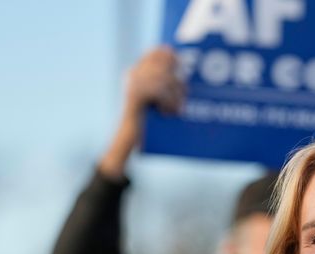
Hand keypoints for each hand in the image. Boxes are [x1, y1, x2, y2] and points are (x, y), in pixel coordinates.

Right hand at [99, 45, 185, 179]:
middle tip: (184, 95)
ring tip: (177, 109)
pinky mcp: (135, 96)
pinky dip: (168, 102)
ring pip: (163, 78)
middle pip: (163, 64)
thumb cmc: (148, 124)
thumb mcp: (160, 100)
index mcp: (138, 72)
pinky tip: (168, 113)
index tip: (181, 64)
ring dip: (175, 95)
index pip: (155, 52)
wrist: (130, 141)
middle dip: (177, 80)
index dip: (170, 55)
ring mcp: (133, 84)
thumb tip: (183, 72)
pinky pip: (159, 90)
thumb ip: (167, 85)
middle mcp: (134, 75)